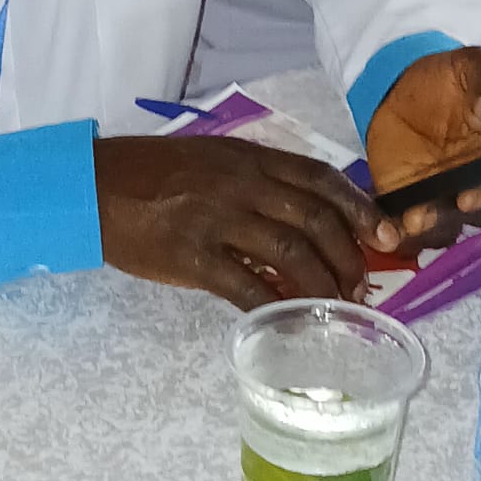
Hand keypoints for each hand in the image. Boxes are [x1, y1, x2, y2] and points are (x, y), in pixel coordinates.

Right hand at [95, 136, 384, 309]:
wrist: (94, 186)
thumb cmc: (154, 175)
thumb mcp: (213, 161)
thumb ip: (257, 181)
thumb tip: (307, 218)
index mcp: (248, 158)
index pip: (320, 178)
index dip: (360, 208)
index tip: (386, 236)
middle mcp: (240, 183)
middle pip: (315, 219)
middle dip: (348, 258)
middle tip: (360, 286)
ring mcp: (216, 218)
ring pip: (290, 255)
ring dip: (321, 287)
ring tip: (332, 308)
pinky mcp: (192, 256)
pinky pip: (245, 287)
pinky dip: (273, 309)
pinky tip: (284, 323)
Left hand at [366, 47, 480, 255]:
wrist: (405, 80)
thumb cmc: (452, 77)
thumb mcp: (474, 66)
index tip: (477, 191)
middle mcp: (473, 182)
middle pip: (476, 211)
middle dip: (460, 213)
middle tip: (447, 206)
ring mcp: (439, 194)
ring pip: (443, 224)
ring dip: (431, 227)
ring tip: (414, 220)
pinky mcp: (404, 197)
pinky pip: (405, 223)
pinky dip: (399, 231)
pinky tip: (390, 228)